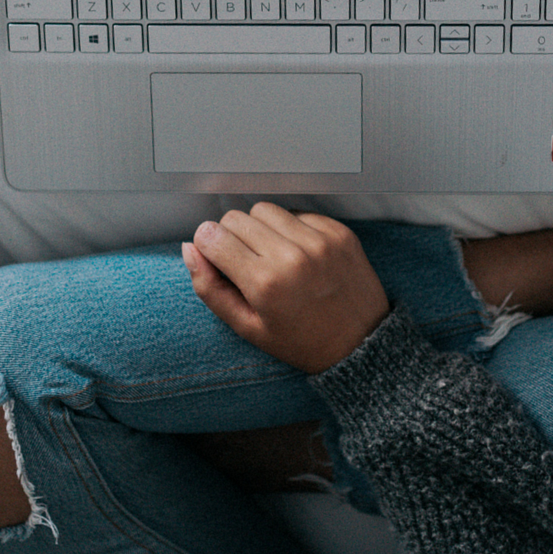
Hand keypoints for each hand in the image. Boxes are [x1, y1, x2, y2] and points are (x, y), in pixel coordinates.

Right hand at [183, 202, 389, 373]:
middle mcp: (292, 256)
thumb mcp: (248, 328)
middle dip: (232, 237)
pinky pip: (296, 213)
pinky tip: (298, 253)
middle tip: (246, 263)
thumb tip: (190, 249)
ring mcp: (318, 241)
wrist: (362, 343)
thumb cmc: (303, 342)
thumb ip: (210, 289)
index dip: (208, 245)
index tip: (216, 256)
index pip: (213, 236)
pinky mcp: (337, 231)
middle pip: (236, 218)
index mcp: (265, 284)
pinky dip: (290, 228)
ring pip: (264, 210)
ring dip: (260, 228)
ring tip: (272, 256)